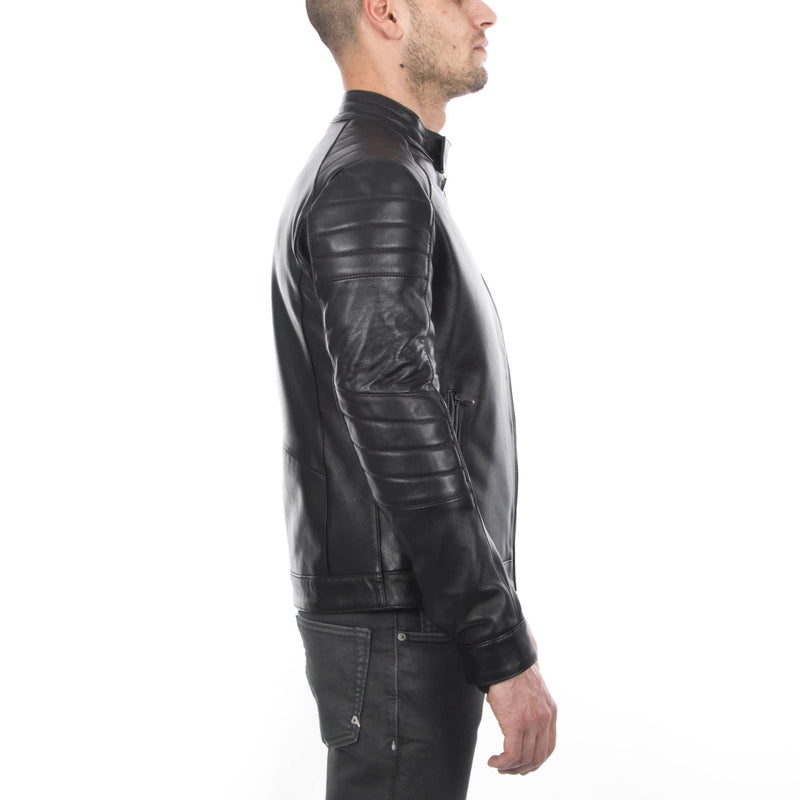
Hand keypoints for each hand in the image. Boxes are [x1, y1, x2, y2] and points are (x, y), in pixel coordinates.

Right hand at [485, 623, 556, 774]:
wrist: (507, 658)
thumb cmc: (513, 671)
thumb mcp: (530, 692)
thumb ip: (529, 708)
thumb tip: (513, 717)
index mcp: (550, 712)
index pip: (548, 747)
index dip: (536, 760)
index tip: (522, 764)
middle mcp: (545, 720)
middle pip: (537, 757)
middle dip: (522, 768)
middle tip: (507, 769)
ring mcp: (532, 723)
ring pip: (524, 759)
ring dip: (510, 768)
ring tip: (498, 765)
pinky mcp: (516, 724)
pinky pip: (512, 754)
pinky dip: (502, 762)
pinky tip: (493, 761)